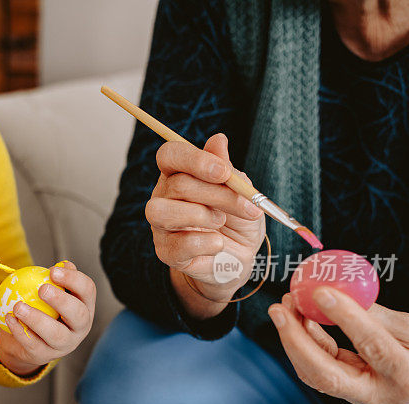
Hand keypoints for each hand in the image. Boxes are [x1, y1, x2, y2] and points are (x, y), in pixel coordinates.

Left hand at [0, 261, 95, 375]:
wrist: (30, 340)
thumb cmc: (45, 308)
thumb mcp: (53, 293)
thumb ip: (57, 279)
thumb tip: (64, 264)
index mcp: (85, 306)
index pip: (88, 290)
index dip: (73, 279)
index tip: (52, 271)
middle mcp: (80, 327)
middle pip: (78, 315)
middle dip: (61, 301)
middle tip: (42, 289)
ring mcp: (65, 345)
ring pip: (56, 335)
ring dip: (37, 319)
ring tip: (18, 307)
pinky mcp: (45, 356)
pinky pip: (33, 344)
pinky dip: (19, 331)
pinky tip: (9, 318)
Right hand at [148, 133, 264, 304]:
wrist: (238, 258)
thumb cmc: (237, 220)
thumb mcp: (241, 192)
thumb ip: (227, 170)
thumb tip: (218, 140)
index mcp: (179, 174)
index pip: (170, 155)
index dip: (194, 159)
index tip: (223, 172)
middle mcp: (164, 196)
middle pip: (177, 184)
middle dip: (218, 194)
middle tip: (247, 205)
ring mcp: (161, 225)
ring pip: (163, 212)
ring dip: (201, 215)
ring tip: (221, 221)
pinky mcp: (166, 252)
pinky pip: (179, 244)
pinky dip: (205, 242)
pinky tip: (219, 243)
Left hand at [268, 288, 408, 403]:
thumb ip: (379, 315)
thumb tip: (341, 294)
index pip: (373, 347)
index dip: (346, 319)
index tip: (322, 293)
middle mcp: (380, 395)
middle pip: (327, 376)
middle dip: (297, 341)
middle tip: (280, 310)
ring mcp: (360, 397)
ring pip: (316, 374)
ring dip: (295, 339)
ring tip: (285, 306)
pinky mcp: (347, 390)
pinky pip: (319, 368)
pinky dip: (306, 342)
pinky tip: (299, 318)